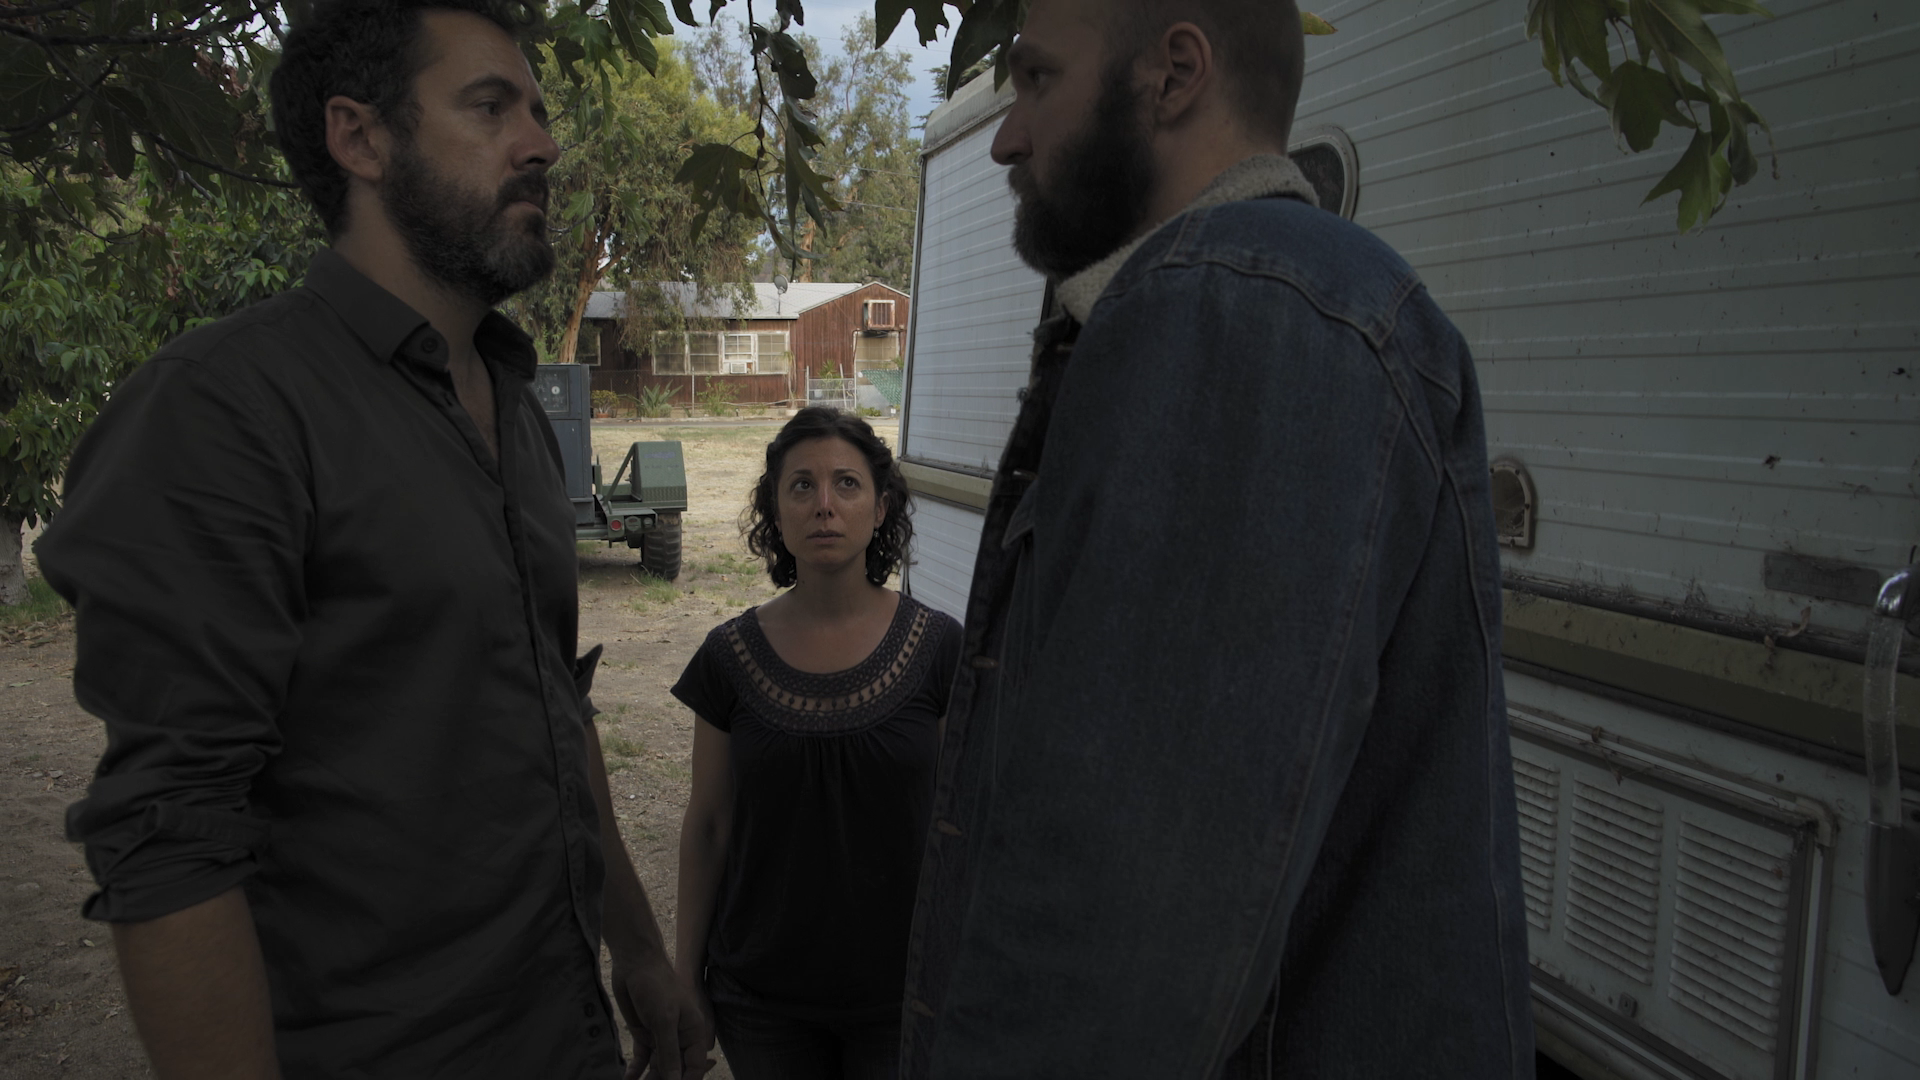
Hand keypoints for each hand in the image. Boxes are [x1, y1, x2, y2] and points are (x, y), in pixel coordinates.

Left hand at [611, 951, 710, 1079]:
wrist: (635, 964)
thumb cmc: (657, 986)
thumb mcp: (665, 1021)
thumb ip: (670, 1052)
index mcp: (693, 1033)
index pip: (694, 1066)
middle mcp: (679, 1038)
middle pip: (675, 1070)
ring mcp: (661, 1037)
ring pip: (658, 1067)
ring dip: (648, 1079)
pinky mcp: (644, 1035)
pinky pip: (642, 1059)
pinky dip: (635, 1071)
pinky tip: (627, 1079)